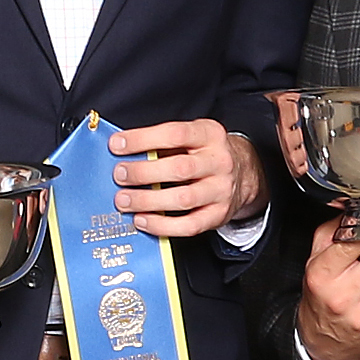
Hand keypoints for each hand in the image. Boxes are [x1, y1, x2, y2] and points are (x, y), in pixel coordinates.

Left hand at [110, 119, 262, 240]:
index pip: (175, 134)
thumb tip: (121, 151)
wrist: (243, 174)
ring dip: (148, 201)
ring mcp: (221, 190)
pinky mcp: (219, 214)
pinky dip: (162, 226)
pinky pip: (189, 225)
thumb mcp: (191, 137)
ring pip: (183, 199)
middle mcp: (220, 161)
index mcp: (210, 134)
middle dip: (143, 173)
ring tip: (124, 200)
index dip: (143, 139)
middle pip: (180, 168)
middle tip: (120, 175)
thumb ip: (162, 142)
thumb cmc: (204, 154)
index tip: (117, 145)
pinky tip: (142, 220)